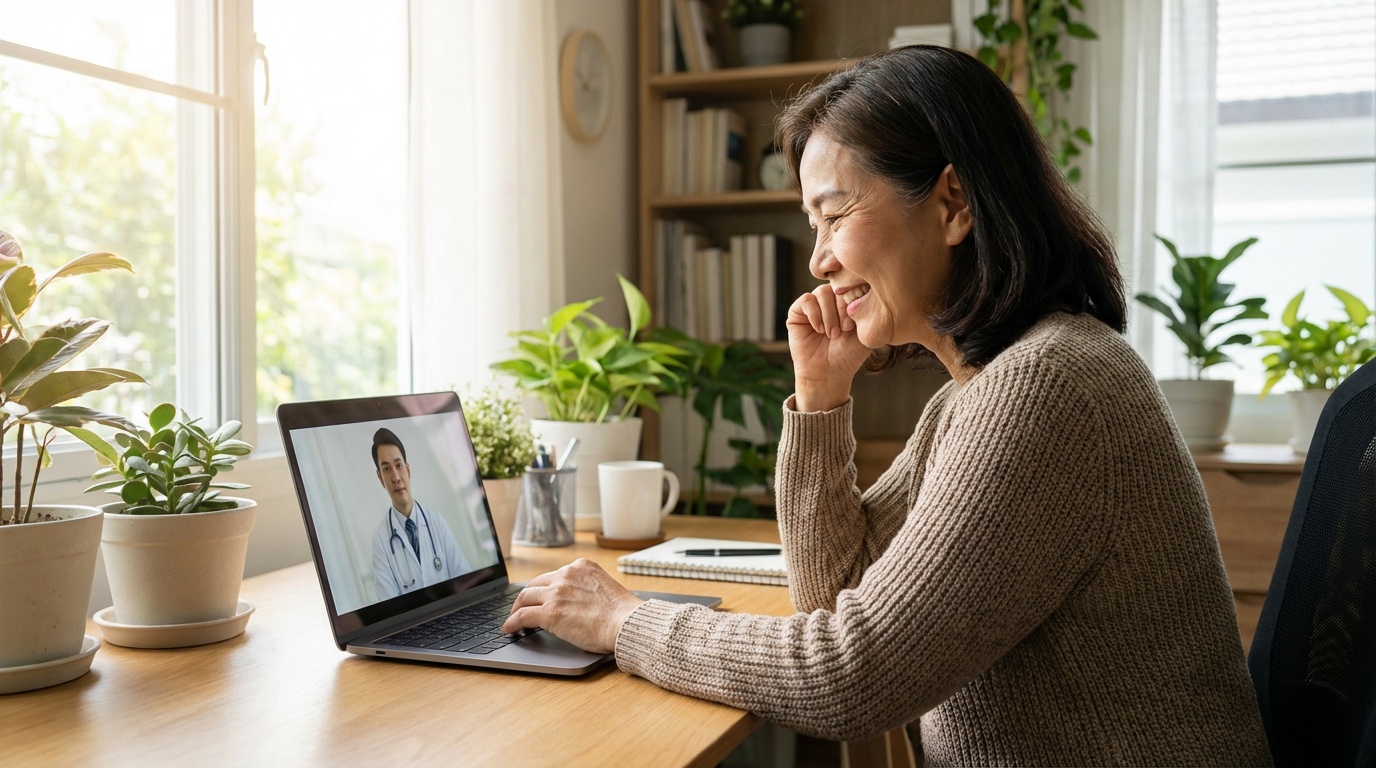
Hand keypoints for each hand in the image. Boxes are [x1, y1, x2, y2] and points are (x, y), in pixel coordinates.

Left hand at [501, 558, 643, 653]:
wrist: (626, 623)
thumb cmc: (622, 614)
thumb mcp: (604, 588)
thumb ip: (587, 589)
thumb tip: (575, 603)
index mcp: (581, 567)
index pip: (553, 576)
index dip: (543, 588)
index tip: (539, 597)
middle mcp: (566, 574)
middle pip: (535, 584)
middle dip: (526, 597)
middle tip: (521, 608)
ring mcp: (556, 593)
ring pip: (525, 597)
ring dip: (516, 609)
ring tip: (512, 620)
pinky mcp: (550, 612)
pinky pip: (522, 616)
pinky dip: (512, 622)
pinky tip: (509, 629)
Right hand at [787, 285, 869, 410]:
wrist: (829, 374)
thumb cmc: (849, 355)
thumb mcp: (864, 330)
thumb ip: (865, 307)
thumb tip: (862, 285)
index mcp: (848, 302)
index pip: (852, 285)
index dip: (853, 299)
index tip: (854, 323)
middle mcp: (831, 300)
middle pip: (837, 287)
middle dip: (842, 308)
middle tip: (844, 329)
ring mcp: (814, 305)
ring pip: (822, 292)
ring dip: (829, 314)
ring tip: (831, 334)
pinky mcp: (797, 312)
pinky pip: (806, 300)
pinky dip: (815, 314)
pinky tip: (819, 330)